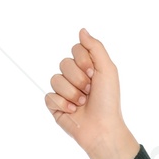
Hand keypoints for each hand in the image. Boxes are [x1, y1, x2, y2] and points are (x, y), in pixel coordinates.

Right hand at [44, 29, 138, 158]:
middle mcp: (74, 77)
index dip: (83, 61)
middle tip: (89, 91)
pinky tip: (73, 111)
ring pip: (55, 79)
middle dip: (78, 78)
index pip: (75, 49)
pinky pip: (49, 96)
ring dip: (72, 93)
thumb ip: (95, 47)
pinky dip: (62, 104)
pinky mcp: (55, 106)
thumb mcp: (107, 69)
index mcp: (87, 67)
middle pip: (64, 63)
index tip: (94, 74)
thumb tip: (82, 30)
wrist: (103, 128)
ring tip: (82, 103)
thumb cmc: (109, 102)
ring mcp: (63, 91)